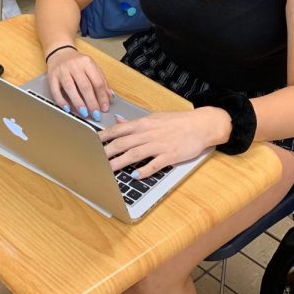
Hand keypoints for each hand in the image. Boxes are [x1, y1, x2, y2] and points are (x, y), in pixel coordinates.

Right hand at [45, 48, 111, 120]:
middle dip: (91, 102)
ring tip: (84, 113)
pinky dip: (61, 101)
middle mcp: (74, 66)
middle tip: (95, 114)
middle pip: (85, 86)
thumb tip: (110, 97)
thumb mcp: (92, 67)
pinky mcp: (52, 77)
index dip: (102, 97)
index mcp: (87, 63)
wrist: (60, 52)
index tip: (104, 108)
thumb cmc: (77, 62)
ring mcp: (62, 71)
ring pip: (70, 88)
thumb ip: (101, 80)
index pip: (97, 81)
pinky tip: (67, 108)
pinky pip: (55, 90)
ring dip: (78, 102)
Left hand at [100, 107, 231, 177]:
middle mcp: (149, 133)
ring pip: (135, 154)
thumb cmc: (178, 121)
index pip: (119, 129)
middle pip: (123, 143)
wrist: (201, 125)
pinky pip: (154, 164)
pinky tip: (135, 175)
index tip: (91, 142)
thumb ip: (135, 122)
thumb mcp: (154, 117)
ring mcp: (159, 145)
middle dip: (106, 152)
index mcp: (144, 123)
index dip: (104, 136)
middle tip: (94, 159)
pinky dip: (144, 170)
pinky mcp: (170, 155)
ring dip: (120, 163)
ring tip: (107, 170)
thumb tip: (118, 121)